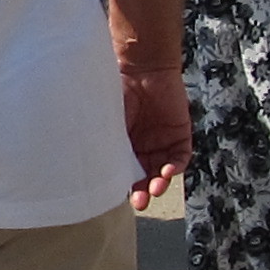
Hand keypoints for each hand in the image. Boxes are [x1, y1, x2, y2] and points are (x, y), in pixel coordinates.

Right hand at [118, 55, 190, 209]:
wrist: (143, 67)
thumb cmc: (119, 91)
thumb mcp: (107, 121)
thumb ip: (104, 142)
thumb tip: (89, 168)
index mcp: (124, 145)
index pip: (126, 173)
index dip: (125, 188)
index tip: (122, 198)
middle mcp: (143, 147)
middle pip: (146, 177)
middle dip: (144, 192)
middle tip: (140, 202)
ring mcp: (162, 142)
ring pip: (164, 171)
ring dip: (160, 183)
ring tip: (155, 187)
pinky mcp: (180, 134)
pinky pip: (180, 158)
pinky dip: (175, 167)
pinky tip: (168, 171)